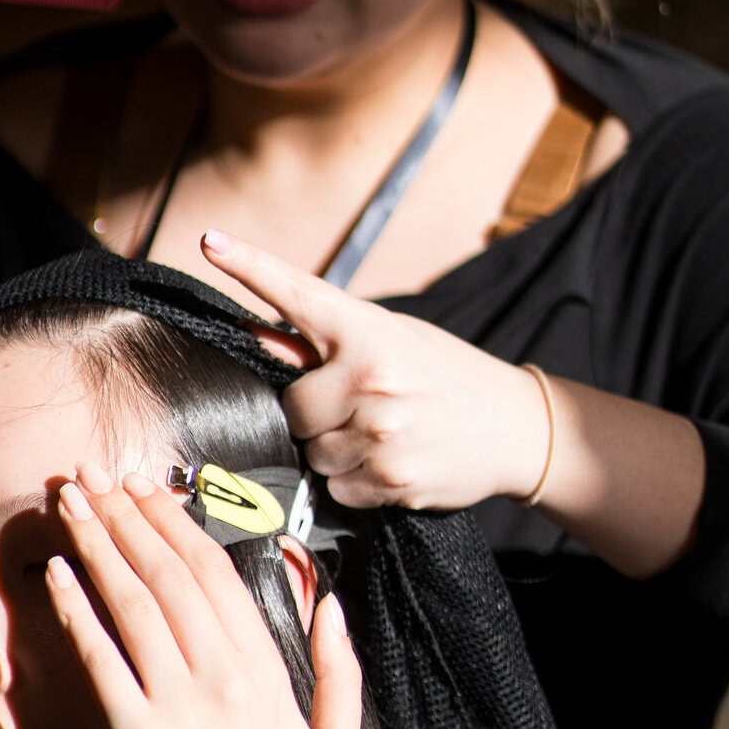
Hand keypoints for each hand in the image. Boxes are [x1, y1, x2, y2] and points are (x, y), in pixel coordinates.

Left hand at [45, 466, 359, 728]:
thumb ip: (341, 673)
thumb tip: (332, 604)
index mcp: (271, 675)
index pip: (220, 574)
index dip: (179, 524)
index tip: (149, 490)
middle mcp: (227, 679)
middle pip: (172, 573)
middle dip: (130, 515)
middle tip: (95, 475)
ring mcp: (182, 707)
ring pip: (135, 602)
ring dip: (98, 543)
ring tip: (68, 502)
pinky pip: (102, 660)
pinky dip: (78, 610)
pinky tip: (56, 574)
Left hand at [200, 230, 549, 510]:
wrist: (516, 428)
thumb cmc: (446, 376)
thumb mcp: (395, 339)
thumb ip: (328, 342)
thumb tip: (255, 338)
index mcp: (370, 330)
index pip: (297, 294)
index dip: (249, 266)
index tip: (212, 241)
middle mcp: (372, 377)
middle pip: (291, 406)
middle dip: (313, 411)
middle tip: (358, 405)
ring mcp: (380, 431)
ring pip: (311, 451)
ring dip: (335, 448)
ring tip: (383, 432)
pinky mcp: (389, 478)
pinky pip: (335, 486)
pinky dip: (355, 479)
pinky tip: (390, 460)